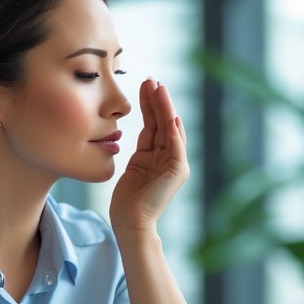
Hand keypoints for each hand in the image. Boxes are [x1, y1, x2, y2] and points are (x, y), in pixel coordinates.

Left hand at [109, 78, 188, 233]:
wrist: (131, 222)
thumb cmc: (126, 200)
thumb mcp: (131, 166)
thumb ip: (139, 149)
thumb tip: (134, 130)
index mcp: (157, 155)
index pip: (154, 124)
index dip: (149, 104)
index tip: (144, 85)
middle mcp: (169, 157)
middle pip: (163, 121)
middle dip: (158, 100)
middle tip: (152, 80)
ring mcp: (175, 164)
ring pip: (170, 128)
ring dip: (165, 107)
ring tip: (159, 88)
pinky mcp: (178, 171)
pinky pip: (176, 145)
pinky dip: (172, 129)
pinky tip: (169, 114)